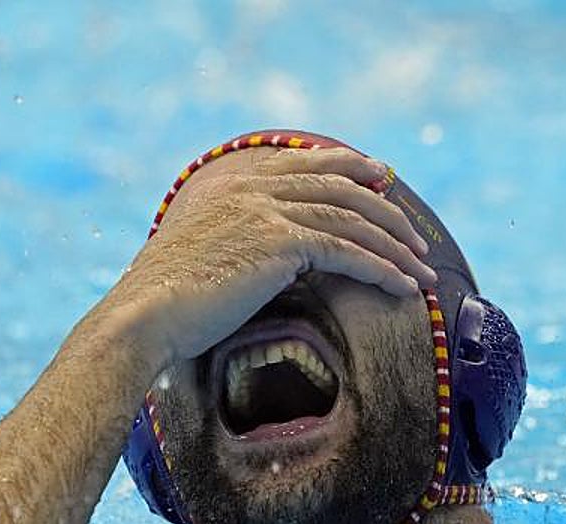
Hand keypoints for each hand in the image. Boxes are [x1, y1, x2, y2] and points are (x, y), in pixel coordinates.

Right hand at [113, 148, 436, 361]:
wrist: (143, 317)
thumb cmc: (164, 304)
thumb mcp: (199, 257)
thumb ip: (234, 242)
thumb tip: (268, 262)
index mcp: (231, 185)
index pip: (304, 164)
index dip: (349, 167)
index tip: (379, 176)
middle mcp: (252, 188)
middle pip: (339, 186)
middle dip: (386, 210)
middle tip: (415, 235)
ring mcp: (266, 211)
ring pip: (351, 219)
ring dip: (394, 247)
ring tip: (422, 271)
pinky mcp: (279, 243)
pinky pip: (347, 252)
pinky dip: (382, 270)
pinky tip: (403, 287)